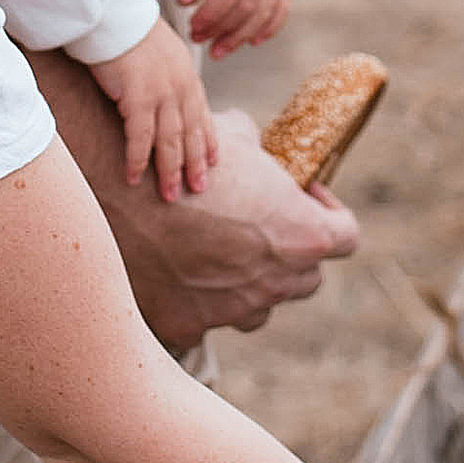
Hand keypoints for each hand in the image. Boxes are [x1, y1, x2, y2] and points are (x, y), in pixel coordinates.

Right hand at [26, 54, 358, 340]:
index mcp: (301, 235)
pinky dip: (195, 300)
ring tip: (217, 255)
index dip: (330, 214)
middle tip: (262, 227)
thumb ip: (258, 149)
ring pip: (258, 308)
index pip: (347, 237)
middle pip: (307, 278)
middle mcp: (275, 282)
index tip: (306, 199)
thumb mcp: (231, 135)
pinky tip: (172, 271)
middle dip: (291, 254)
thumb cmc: (182, 157)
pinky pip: (205, 319)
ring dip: (249, 285)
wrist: (116, 193)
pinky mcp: (189, 326)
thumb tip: (255, 145)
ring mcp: (233, 311)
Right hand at [86, 18, 218, 200]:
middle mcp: (180, 87)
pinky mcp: (138, 97)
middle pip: (191, 133)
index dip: (209, 140)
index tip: (214, 162)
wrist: (114, 14)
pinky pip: (140, 137)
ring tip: (170, 195)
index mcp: (187, 75)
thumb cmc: (129, 30)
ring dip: (170, 170)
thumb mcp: (161, 51)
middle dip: (195, 164)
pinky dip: (138, 159)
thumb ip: (168, 74)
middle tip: (198, 190)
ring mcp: (162, 93)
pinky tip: (134, 177)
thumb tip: (165, 91)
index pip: (202, 114)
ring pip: (170, 141)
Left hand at [173, 0, 292, 56]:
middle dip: (223, 29)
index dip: (211, 14)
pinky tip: (251, 41)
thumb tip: (186, 1)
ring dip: (242, 35)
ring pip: (266, 11)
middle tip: (200, 40)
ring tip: (220, 49)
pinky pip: (282, 6)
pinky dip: (269, 27)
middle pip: (249, 4)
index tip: (193, 28)